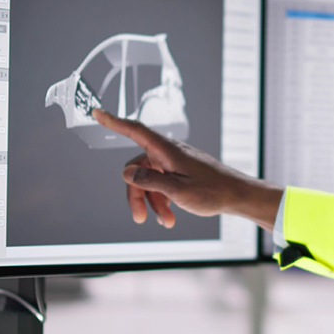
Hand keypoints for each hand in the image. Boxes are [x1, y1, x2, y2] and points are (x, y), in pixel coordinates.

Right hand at [92, 109, 283, 228]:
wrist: (237, 195)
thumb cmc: (213, 191)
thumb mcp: (178, 190)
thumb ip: (150, 180)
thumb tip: (126, 173)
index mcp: (166, 150)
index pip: (134, 130)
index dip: (113, 121)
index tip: (96, 111)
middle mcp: (167, 152)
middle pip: (137, 168)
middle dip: (136, 194)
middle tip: (140, 218)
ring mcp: (173, 162)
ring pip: (149, 179)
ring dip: (152, 202)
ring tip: (166, 221)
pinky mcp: (179, 171)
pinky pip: (161, 183)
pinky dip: (162, 200)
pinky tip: (169, 217)